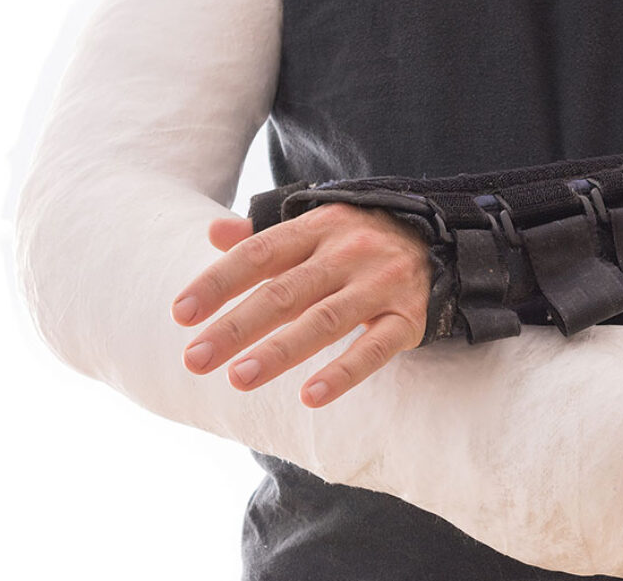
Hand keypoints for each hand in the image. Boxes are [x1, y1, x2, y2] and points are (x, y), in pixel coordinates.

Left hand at [171, 202, 432, 407]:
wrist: (440, 241)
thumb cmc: (359, 241)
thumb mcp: (316, 228)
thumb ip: (265, 236)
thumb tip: (214, 233)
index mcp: (318, 228)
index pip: (259, 253)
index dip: (219, 283)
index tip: (182, 314)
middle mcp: (347, 253)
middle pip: (284, 292)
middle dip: (236, 326)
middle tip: (195, 359)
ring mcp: (380, 286)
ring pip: (325, 321)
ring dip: (280, 351)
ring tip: (239, 378)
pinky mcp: (408, 318)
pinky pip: (375, 349)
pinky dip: (344, 372)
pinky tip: (311, 396)